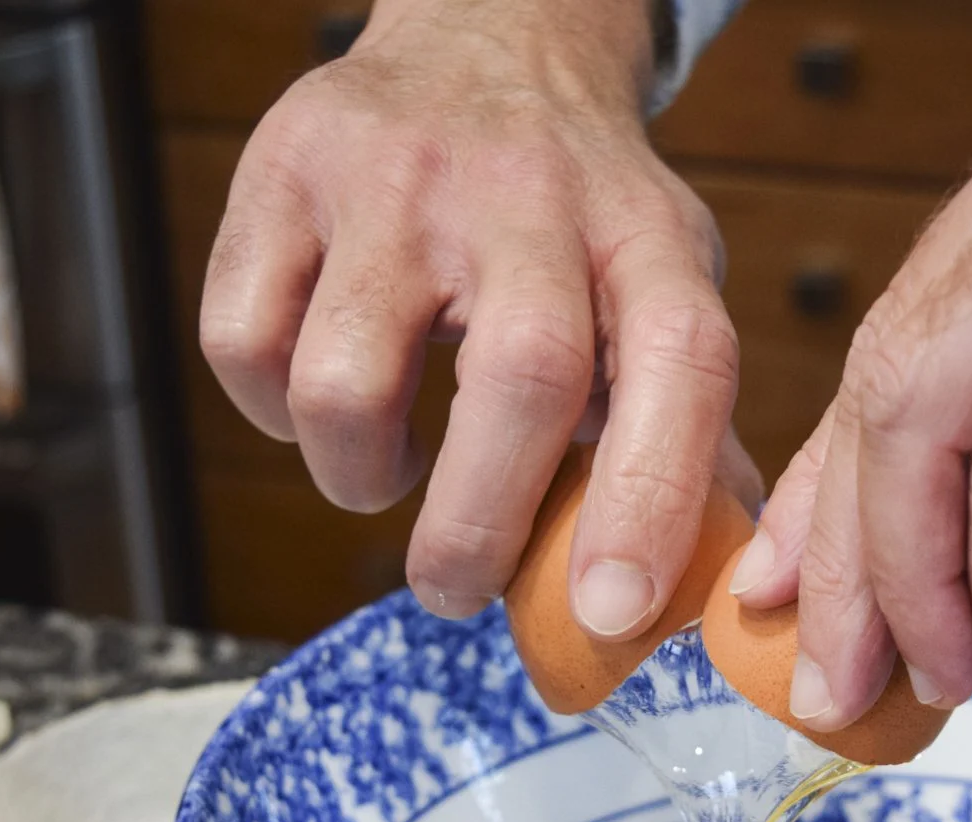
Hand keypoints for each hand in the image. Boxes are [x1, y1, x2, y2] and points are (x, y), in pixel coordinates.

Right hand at [201, 0, 743, 639]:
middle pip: (517, 380)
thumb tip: (728, 586)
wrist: (486, 41)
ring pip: (344, 382)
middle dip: (475, 529)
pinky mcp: (282, 171)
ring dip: (357, 475)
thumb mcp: (662, 288)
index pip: (678, 364)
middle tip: (454, 588)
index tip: (611, 613)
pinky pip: (243, 345)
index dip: (651, 499)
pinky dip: (272, 414)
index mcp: (646, 239)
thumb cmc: (580, 216)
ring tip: (391, 470)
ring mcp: (395, 177)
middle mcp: (529, 196)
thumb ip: (690, 433)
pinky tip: (325, 399)